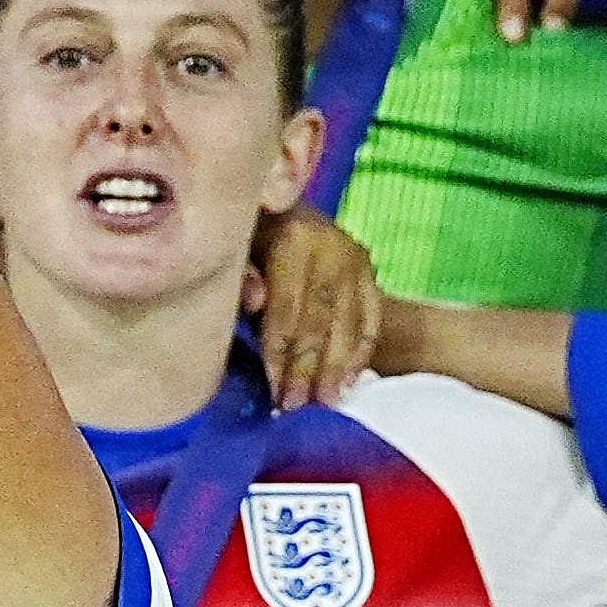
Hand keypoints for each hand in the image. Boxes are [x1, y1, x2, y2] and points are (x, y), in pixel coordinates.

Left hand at [245, 207, 379, 408]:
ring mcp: (354, 257)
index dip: (280, 353)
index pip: (287, 307)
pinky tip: (349, 382)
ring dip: (336, 368)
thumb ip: (241, 275)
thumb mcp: (235, 247)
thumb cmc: (246, 232)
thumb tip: (255, 303)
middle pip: (319, 320)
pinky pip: (370, 318)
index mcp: (293, 236)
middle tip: (296, 405)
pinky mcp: (369, 268)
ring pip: (348, 323)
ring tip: (326, 402)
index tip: (274, 389)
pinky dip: (360, 353)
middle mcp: (330, 244)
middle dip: (307, 368)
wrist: (276, 201)